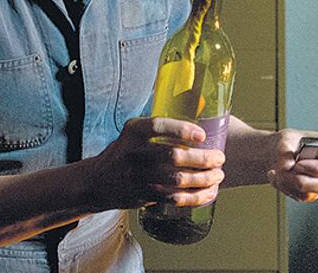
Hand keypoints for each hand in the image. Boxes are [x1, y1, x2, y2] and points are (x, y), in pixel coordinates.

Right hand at [86, 117, 225, 211]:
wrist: (98, 181)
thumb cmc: (125, 152)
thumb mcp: (133, 134)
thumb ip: (158, 130)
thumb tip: (199, 119)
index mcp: (133, 131)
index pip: (158, 126)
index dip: (182, 130)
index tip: (202, 135)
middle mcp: (134, 153)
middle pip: (172, 156)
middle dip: (202, 158)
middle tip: (219, 158)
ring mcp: (137, 176)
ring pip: (177, 179)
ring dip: (203, 178)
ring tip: (218, 175)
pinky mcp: (142, 195)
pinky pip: (173, 198)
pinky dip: (194, 197)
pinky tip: (208, 193)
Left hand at [266, 129, 317, 202]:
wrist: (279, 152)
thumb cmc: (287, 143)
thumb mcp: (283, 141)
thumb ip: (285, 153)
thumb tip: (286, 167)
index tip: (298, 164)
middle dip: (303, 180)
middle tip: (287, 170)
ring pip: (310, 194)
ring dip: (289, 183)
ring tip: (278, 171)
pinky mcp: (312, 193)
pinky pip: (300, 197)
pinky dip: (285, 187)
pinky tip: (278, 176)